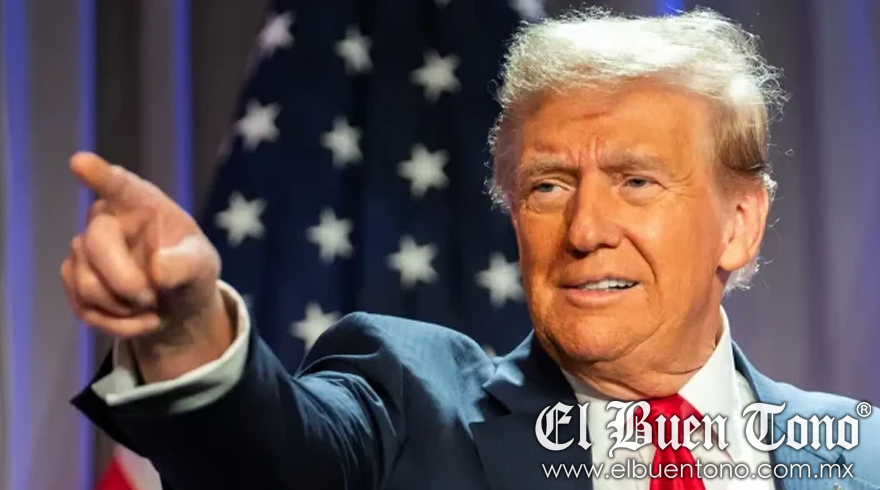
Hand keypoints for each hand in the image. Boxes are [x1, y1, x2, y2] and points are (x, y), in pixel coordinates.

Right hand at [60, 152, 230, 378]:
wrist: (176, 305)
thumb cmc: (190, 271)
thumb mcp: (202, 267)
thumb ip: (185, 265)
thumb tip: (156, 270)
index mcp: (142, 203)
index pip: (118, 185)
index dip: (100, 175)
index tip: (80, 162)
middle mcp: (107, 219)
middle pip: (95, 245)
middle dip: (126, 283)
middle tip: (153, 297)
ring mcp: (85, 249)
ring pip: (87, 284)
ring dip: (125, 308)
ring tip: (151, 305)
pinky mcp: (74, 279)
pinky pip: (84, 307)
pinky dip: (117, 324)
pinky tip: (138, 319)